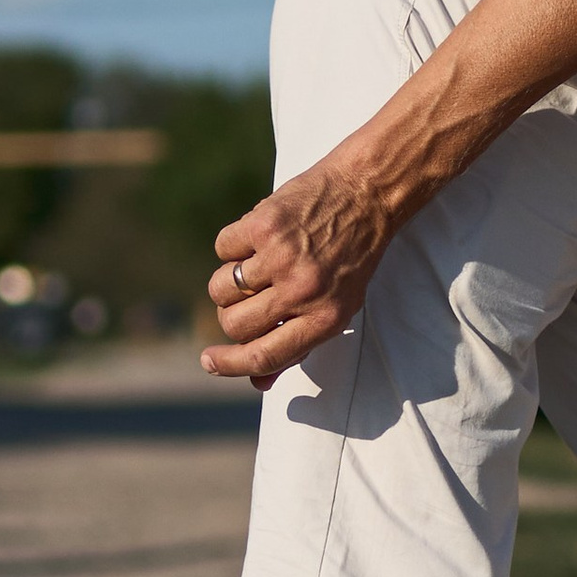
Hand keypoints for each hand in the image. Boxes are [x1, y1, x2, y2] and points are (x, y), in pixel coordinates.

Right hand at [202, 151, 396, 385]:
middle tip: (248, 297)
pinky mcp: (264, 225)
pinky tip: (260, 236)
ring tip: (256, 263)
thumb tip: (258, 384)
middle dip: (230, 316)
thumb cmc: (351, 257)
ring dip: (228, 281)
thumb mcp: (338, 307)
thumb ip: (298, 345)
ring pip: (220, 289)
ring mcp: (281, 257)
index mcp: (325, 320)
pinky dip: (233, 244)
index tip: (209, 361)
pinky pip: (223, 247)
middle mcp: (303, 292)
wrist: (367, 192)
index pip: (264, 357)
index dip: (230, 365)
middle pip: (235, 325)